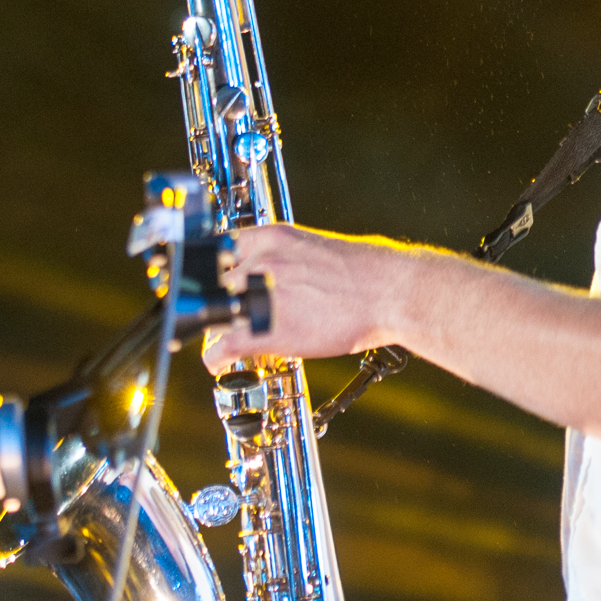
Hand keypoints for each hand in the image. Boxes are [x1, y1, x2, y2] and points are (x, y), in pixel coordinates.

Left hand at [203, 223, 413, 372]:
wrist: (387, 292)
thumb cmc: (363, 273)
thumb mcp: (314, 248)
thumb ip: (284, 259)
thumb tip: (274, 276)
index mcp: (271, 238)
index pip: (220, 251)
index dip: (215, 274)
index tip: (215, 287)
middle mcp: (260, 262)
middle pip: (213, 286)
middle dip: (216, 305)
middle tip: (225, 319)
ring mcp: (259, 295)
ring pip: (213, 316)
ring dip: (216, 332)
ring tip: (225, 341)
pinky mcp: (265, 330)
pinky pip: (222, 347)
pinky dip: (215, 358)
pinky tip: (221, 363)